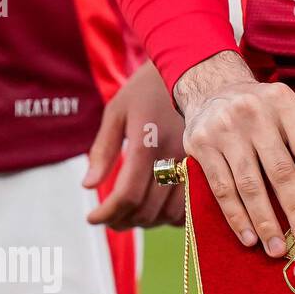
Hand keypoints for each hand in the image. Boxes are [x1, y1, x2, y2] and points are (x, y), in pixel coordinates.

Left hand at [85, 61, 185, 228]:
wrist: (191, 71)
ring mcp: (193, 167)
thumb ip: (103, 150)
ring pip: (169, 215)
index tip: (92, 218)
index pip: (127, 195)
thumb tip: (88, 186)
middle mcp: (173, 159)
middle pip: (147, 210)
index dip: (107, 213)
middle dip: (122, 220)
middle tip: (108, 218)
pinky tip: (157, 210)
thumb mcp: (117, 112)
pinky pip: (190, 209)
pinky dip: (171, 218)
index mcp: (148, 144)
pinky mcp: (206, 170)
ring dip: (146, 222)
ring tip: (130, 215)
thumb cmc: (147, 90)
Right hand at [174, 51, 294, 255]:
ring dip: (265, 222)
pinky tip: (249, 238)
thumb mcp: (284, 112)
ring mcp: (224, 129)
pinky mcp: (200, 145)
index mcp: (283, 103)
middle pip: (280, 170)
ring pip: (249, 185)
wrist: (210, 89)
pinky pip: (222, 189)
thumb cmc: (260, 113)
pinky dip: (237, 217)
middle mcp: (253, 113)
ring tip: (277, 249)